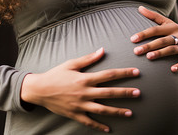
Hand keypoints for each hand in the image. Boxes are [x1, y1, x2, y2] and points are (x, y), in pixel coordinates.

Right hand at [20, 48, 140, 132]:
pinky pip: (89, 122)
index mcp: (85, 79)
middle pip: (109, 93)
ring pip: (102, 109)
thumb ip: (89, 58)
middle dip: (125, 93)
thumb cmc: (56, 74)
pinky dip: (99, 126)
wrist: (39, 89)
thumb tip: (102, 50)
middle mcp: (84, 92)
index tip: (136, 72)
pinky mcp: (75, 114)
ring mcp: (80, 105)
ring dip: (117, 111)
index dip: (123, 73)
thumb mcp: (71, 64)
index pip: (109, 75)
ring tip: (130, 112)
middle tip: (138, 93)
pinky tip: (109, 129)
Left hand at [130, 6, 177, 72]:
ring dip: (160, 53)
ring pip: (172, 49)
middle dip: (149, 45)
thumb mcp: (169, 24)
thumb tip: (139, 7)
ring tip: (149, 57)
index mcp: (172, 27)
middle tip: (136, 51)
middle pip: (162, 40)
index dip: (144, 34)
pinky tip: (171, 69)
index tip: (132, 39)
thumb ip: (154, 16)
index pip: (156, 30)